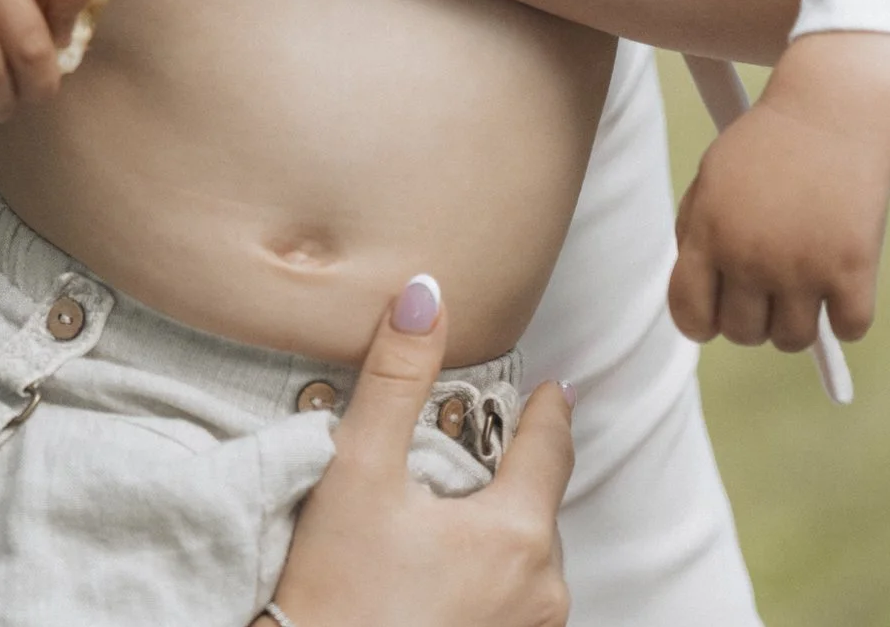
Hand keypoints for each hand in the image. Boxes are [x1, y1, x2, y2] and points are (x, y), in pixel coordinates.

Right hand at [270, 277, 573, 626]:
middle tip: (475, 446)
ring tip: (451, 509)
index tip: (554, 388)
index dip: (549, 410)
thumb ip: (396, 378)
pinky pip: (514, 597)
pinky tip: (444, 567)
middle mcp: (542, 591)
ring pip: (527, 555)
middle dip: (511, 471)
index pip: (551, 449)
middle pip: (537, 505)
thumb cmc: (336, 592)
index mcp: (517, 535)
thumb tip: (425, 294)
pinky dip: (490, 570)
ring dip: (499, 525)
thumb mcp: (359, 470)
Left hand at [667, 31, 889, 350]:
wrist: (830, 114)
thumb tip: (701, 297)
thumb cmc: (767, 145)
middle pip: (744, 335)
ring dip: (798, 320)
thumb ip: (696, 235)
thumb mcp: (710, 179)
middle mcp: (750, 259)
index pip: (690, 314)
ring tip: (805, 283)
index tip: (719, 312)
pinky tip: (842, 283)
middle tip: (769, 286)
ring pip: (792, 341)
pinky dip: (846, 316)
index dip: (702, 322)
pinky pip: (848, 331)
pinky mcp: (852, 272)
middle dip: (754, 317)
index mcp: (709, 235)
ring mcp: (802, 270)